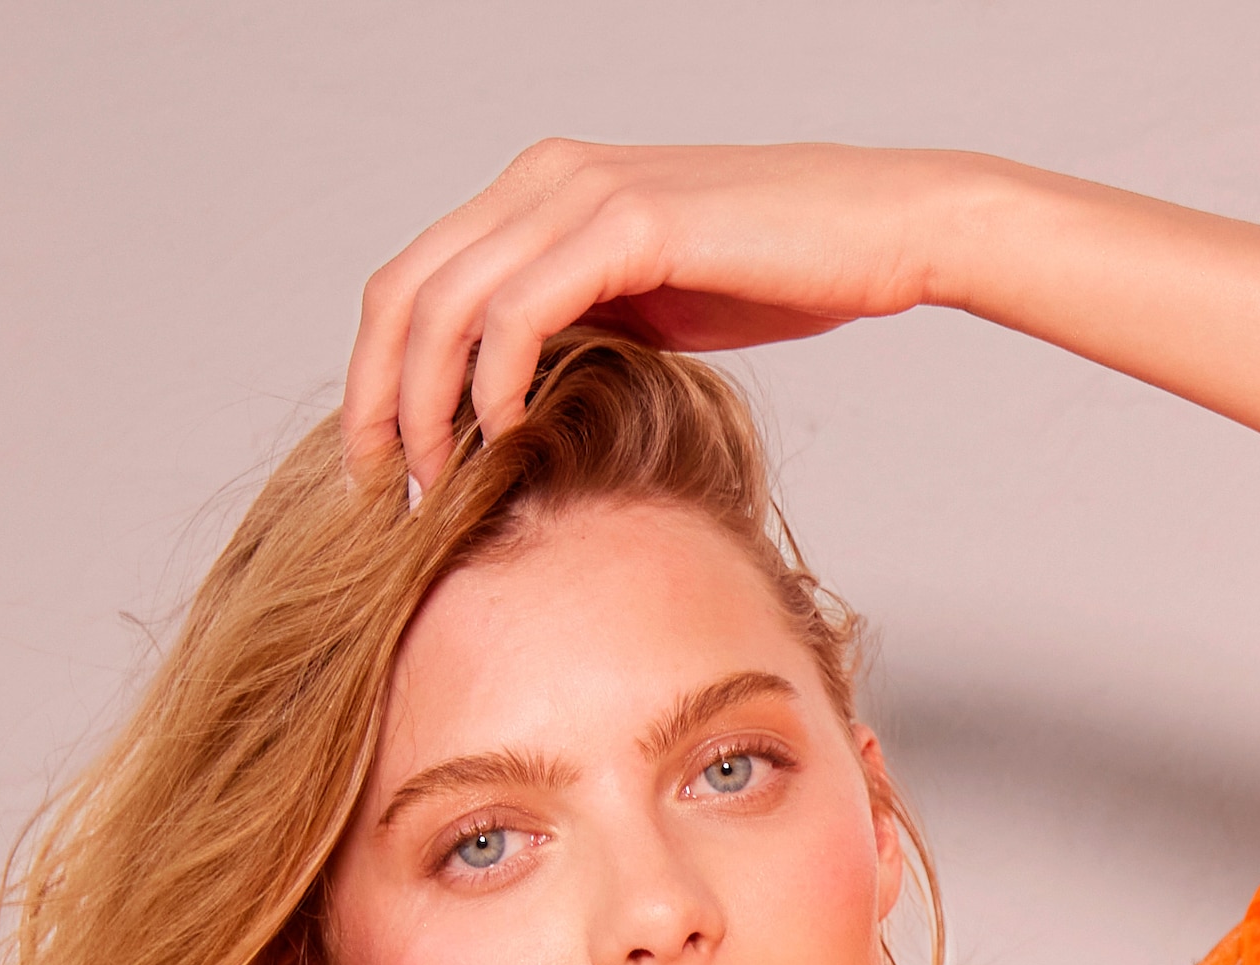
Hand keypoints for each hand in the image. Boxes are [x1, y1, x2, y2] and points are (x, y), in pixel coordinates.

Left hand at [344, 139, 1002, 492]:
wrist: (885, 232)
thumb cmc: (787, 273)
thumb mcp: (655, 306)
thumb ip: (580, 329)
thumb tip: (514, 406)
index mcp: (539, 191)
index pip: (413, 281)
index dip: (376, 375)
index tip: (383, 466)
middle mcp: (542, 177)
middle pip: (402, 291)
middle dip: (374, 399)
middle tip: (379, 493)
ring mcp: (579, 192)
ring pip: (445, 303)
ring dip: (424, 404)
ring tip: (436, 484)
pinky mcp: (626, 223)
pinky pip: (519, 309)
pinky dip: (494, 380)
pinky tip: (504, 438)